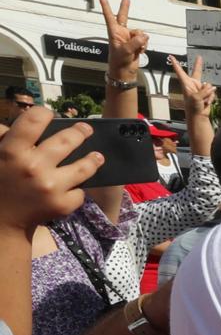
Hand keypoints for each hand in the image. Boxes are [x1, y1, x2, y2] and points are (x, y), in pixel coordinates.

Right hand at [0, 108, 102, 230]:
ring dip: (93, 159)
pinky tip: (75, 186)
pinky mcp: (63, 204)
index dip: (44, 113)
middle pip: (67, 140)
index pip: (34, 120)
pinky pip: (80, 191)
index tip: (49, 115)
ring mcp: (50, 186)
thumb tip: (27, 122)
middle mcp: (33, 166)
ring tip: (97, 156)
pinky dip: (77, 188)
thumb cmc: (0, 182)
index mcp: (11, 151)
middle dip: (80, 132)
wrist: (2, 220)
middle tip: (86, 129)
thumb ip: (6, 138)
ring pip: (84, 166)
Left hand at [100, 0, 146, 77]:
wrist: (125, 71)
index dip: (105, 6)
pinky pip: (144, 40)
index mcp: (114, 32)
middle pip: (124, 17)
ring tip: (137, 49)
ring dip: (141, 41)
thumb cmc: (119, 61)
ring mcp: (129, 37)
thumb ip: (135, 42)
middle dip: (125, 8)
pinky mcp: (136, 43)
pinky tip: (139, 51)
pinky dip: (144, 45)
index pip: (109, 16)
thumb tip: (144, 36)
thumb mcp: (126, 51)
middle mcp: (121, 33)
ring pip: (140, 32)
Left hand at [167, 55, 215, 116]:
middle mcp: (193, 84)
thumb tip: (212, 87)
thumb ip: (204, 90)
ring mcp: (200, 89)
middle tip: (199, 57)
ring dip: (208, 93)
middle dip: (198, 65)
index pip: (180, 71)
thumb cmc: (192, 108)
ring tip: (203, 100)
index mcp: (186, 84)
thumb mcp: (196, 98)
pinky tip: (207, 102)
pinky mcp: (206, 93)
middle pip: (197, 72)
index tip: (171, 57)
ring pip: (209, 86)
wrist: (198, 116)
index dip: (176, 64)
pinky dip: (211, 98)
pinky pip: (212, 92)